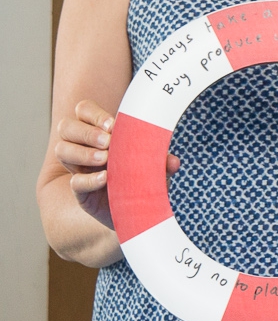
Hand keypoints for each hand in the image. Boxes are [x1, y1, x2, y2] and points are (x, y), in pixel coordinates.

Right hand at [51, 98, 178, 232]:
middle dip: (85, 132)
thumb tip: (173, 162)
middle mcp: (84, 147)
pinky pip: (75, 182)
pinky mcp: (81, 193)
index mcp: (100, 132)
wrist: (138, 210)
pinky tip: (105, 178)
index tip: (113, 125)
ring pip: (61, 150)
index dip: (93, 114)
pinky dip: (88, 179)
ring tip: (105, 158)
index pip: (83, 110)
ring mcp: (80, 169)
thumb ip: (162, 161)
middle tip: (107, 141)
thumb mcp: (156, 166)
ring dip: (82, 152)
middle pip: (66, 127)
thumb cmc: (144, 178)